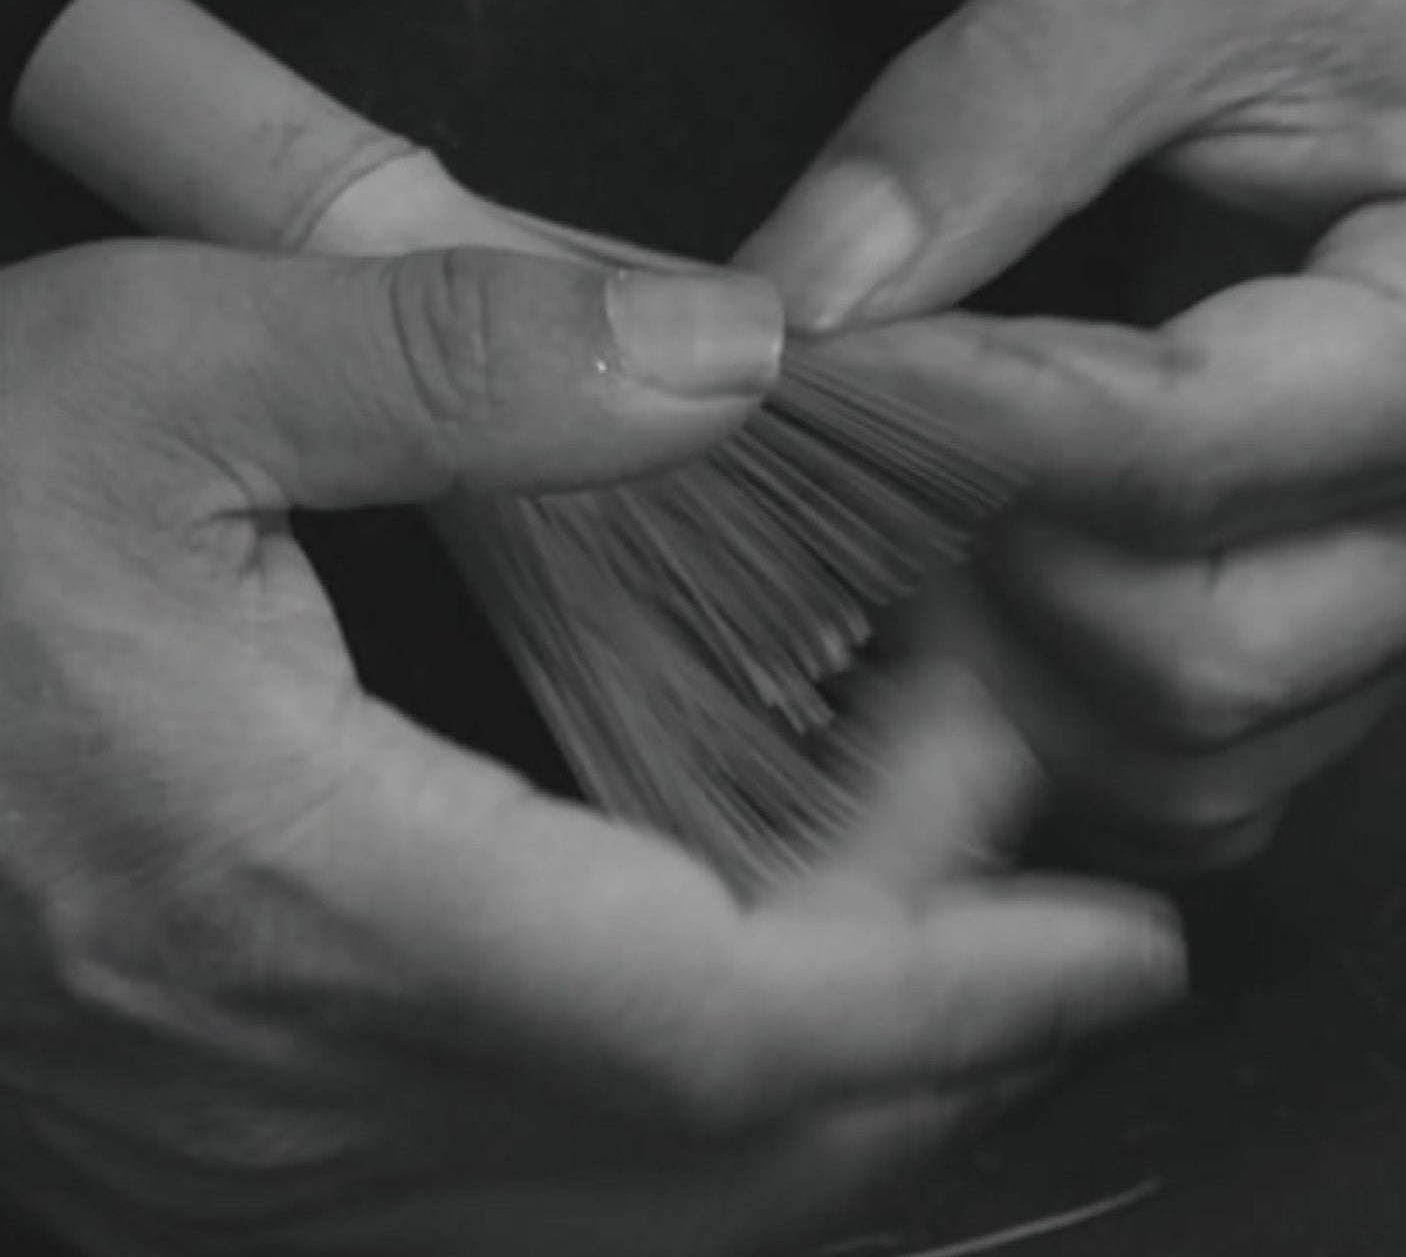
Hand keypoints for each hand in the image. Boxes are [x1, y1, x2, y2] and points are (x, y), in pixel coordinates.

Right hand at [0, 232, 1180, 1256]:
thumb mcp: (167, 367)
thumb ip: (461, 359)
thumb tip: (728, 354)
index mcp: (301, 891)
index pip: (723, 1023)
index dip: (953, 992)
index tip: (1117, 942)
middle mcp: (283, 1084)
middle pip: (710, 1145)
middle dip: (924, 1018)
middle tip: (1027, 840)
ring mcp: (238, 1150)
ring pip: (623, 1197)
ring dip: (816, 1071)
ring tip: (916, 892)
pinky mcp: (209, 1140)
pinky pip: (513, 1188)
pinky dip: (676, 1108)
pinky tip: (722, 980)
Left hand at [743, 0, 1405, 863]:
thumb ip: (973, 126)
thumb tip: (780, 315)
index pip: (1178, 450)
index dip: (941, 425)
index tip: (781, 370)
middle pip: (1188, 655)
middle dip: (963, 560)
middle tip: (820, 440)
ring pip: (1177, 751)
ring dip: (986, 654)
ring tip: (877, 499)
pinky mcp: (1356, 637)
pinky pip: (1185, 769)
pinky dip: (1045, 705)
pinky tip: (956, 575)